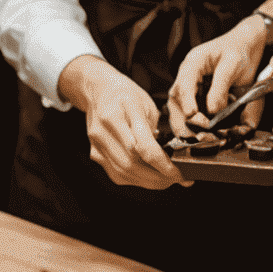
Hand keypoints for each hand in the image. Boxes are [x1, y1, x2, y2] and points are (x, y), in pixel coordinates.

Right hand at [60, 57, 186, 190]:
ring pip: (124, 172)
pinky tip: (148, 178)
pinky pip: (116, 174)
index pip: (142, 145)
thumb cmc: (125, 94)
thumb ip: (155, 129)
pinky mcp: (95, 152)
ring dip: (148, 181)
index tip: (178, 172)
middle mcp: (104, 129)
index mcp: (120, 111)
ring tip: (165, 180)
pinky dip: (135, 180)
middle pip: (132, 163)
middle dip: (158, 176)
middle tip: (176, 178)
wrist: (98, 90)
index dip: (162, 164)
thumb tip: (169, 157)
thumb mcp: (146, 103)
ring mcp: (97, 143)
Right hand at [167, 19, 270, 134]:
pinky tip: (204, 134)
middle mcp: (187, 76)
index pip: (183, 85)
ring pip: (179, 109)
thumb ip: (221, 86)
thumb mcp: (232, 64)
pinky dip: (194, 124)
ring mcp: (191, 86)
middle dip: (182, 120)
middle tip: (197, 135)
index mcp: (192, 63)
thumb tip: (212, 111)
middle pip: (175, 100)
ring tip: (200, 139)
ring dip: (186, 125)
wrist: (245, 44)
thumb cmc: (238, 50)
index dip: (187, 103)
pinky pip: (190, 112)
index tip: (194, 116)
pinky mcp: (197, 96)